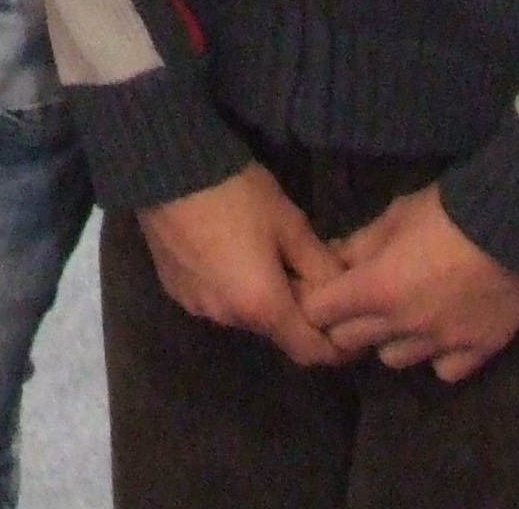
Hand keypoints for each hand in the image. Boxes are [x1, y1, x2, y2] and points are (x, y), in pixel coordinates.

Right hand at [135, 165, 344, 368]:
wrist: (166, 168)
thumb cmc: (236, 193)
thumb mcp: (290, 222)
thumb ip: (320, 264)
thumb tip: (341, 290)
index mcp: (262, 307)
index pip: (309, 351)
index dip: (336, 348)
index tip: (352, 330)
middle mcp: (228, 318)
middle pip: (275, 328)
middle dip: (297, 309)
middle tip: (309, 272)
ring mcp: (196, 305)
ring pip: (243, 313)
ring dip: (261, 296)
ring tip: (267, 255)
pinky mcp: (174, 289)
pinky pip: (214, 298)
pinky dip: (231, 286)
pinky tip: (230, 249)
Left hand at [304, 183, 518, 380]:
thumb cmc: (450, 211)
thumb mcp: (397, 214)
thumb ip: (361, 242)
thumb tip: (333, 256)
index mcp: (374, 287)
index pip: (319, 312)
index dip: (316, 300)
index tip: (323, 290)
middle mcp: (401, 324)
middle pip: (348, 342)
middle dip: (345, 321)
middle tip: (358, 302)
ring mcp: (440, 343)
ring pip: (392, 360)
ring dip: (390, 340)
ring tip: (403, 317)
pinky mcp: (477, 351)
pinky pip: (443, 370)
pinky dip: (438, 355)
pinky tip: (443, 333)